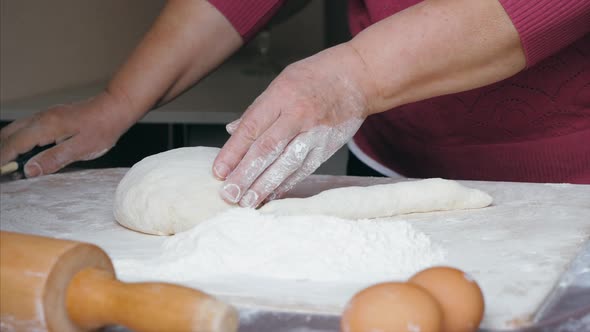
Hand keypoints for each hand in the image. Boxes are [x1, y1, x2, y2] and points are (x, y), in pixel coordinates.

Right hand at [0, 91, 132, 176]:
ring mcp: (45, 115)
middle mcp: (41, 118)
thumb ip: (54, 159)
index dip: (2, 159)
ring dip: (7, 145)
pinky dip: (18, 139)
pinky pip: (26, 127)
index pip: (14, 144)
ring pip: (15, 129)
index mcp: (46, 127)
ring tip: (9, 163)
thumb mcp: (81, 149)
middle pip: (8, 135)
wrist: (115, 108)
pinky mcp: (51, 116)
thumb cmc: (103, 128)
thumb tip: (29, 170)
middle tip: (3, 170)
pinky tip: (23, 150)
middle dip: (1, 152)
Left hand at [213, 43, 375, 206]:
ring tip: (248, 202)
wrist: (359, 77)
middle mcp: (297, 115)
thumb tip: (233, 131)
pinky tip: (272, 195)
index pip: (251, 128)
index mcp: (281, 96)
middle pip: (266, 150)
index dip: (233, 153)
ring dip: (264, 186)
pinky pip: (304, 169)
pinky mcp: (327, 146)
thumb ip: (257, 110)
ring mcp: (314, 133)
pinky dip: (286, 184)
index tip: (219, 172)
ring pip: (285, 164)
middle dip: (245, 175)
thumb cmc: (317, 76)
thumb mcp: (282, 83)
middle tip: (229, 194)